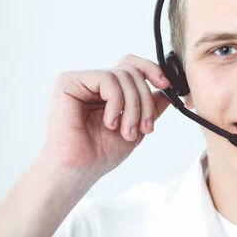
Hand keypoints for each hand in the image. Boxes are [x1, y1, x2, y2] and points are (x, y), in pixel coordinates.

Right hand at [42, 54, 171, 177]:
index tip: (166, 85)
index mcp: (106, 90)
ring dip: (132, 106)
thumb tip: (168, 89)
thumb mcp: (136, 126)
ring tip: (126, 131)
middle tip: (145, 128)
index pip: (131, 65)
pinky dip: (116, 102)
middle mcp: (92, 82)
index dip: (151, 70)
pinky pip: (107, 79)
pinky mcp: (68, 82)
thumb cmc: (101, 153)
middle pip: (132, 71)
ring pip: (123, 75)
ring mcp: (80, 80)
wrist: (79, 170)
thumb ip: (151, 106)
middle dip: (144, 100)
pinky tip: (109, 123)